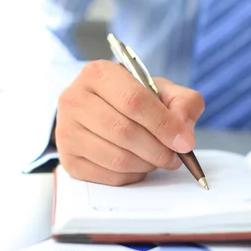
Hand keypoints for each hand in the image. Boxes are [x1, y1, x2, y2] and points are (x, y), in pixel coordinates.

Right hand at [55, 60, 203, 185]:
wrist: (101, 110)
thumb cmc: (134, 99)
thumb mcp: (162, 91)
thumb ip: (183, 104)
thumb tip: (184, 136)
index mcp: (98, 74)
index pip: (133, 100)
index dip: (163, 124)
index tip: (184, 141)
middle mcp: (75, 99)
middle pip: (124, 132)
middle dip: (158, 150)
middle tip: (175, 156)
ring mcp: (66, 130)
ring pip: (117, 158)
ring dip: (147, 164)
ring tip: (159, 159)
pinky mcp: (68, 159)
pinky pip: (109, 176)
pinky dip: (132, 175)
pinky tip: (139, 165)